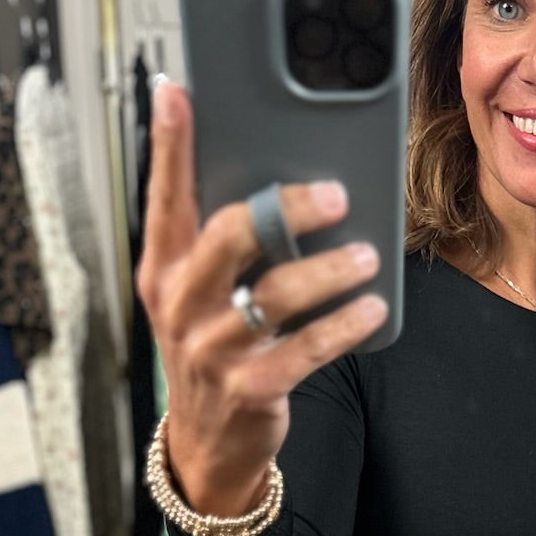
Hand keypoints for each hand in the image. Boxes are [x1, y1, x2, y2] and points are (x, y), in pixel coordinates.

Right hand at [136, 80, 387, 516]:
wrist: (210, 443)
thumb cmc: (215, 348)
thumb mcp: (199, 294)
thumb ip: (218, 242)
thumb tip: (270, 174)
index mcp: (162, 270)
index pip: (164, 197)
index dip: (169, 144)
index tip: (177, 92)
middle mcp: (180, 305)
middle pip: (228, 235)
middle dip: (284, 206)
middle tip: (333, 194)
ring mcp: (212, 350)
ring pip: (275, 293)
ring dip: (328, 270)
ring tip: (366, 255)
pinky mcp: (251, 388)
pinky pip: (306, 348)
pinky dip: (345, 324)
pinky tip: (372, 306)